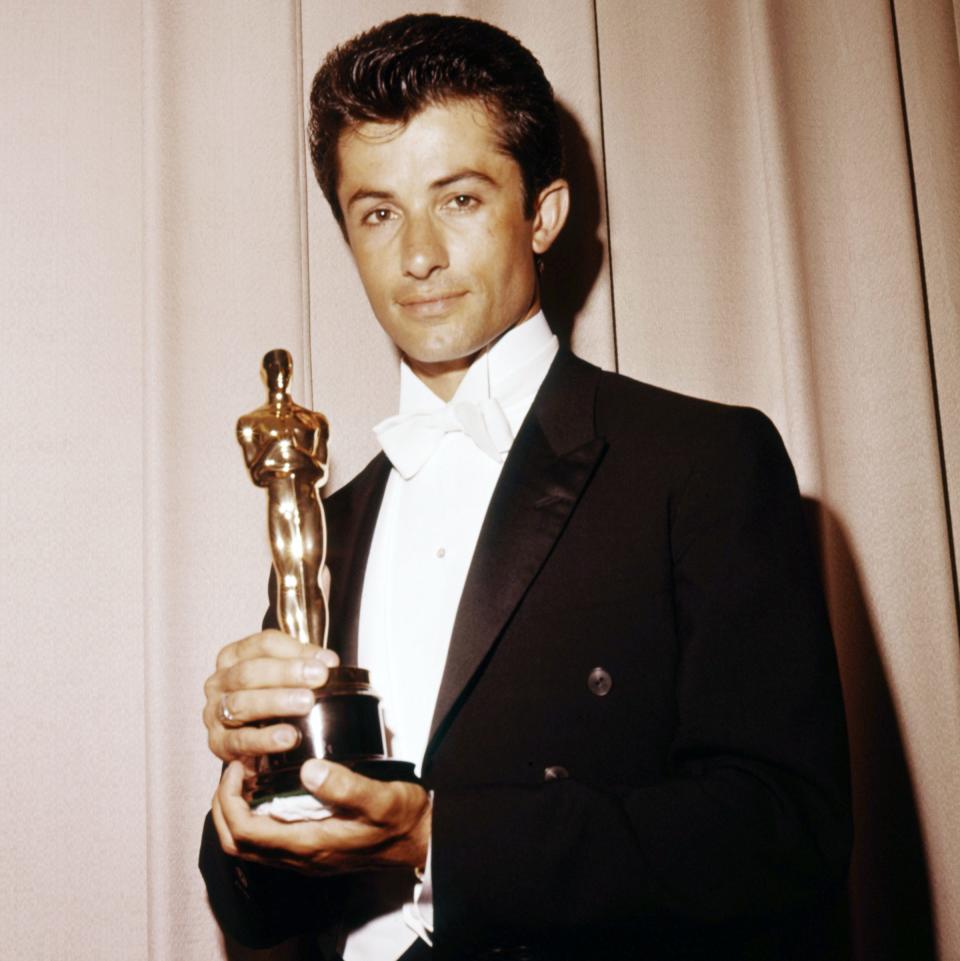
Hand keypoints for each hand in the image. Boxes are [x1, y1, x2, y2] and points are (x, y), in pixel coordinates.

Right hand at [202, 630, 339, 763]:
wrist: (251, 741)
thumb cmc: (268, 698)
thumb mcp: (284, 674)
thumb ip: (304, 663)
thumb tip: (328, 661)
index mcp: (234, 656)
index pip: (264, 644)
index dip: (297, 650)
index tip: (326, 662)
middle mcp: (219, 682)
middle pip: (250, 671)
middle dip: (287, 673)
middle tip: (318, 677)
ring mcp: (215, 712)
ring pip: (242, 703)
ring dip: (277, 702)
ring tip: (306, 703)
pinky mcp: (218, 744)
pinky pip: (240, 741)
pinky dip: (266, 739)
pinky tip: (288, 737)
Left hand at [212, 759, 430, 875]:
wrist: (422, 842)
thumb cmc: (403, 819)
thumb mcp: (381, 797)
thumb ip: (345, 786)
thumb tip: (309, 769)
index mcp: (309, 844)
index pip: (244, 832)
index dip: (229, 800)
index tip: (237, 767)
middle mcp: (300, 857)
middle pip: (236, 844)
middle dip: (223, 808)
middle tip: (233, 771)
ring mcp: (306, 858)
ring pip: (250, 847)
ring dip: (237, 814)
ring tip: (246, 778)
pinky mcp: (314, 852)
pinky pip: (267, 844)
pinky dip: (255, 820)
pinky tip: (269, 793)